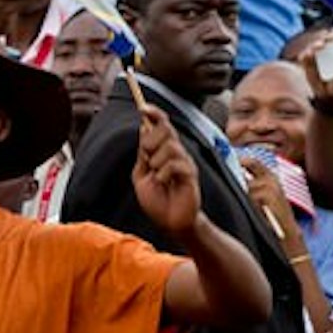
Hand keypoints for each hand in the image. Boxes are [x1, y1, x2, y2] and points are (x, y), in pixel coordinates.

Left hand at [129, 99, 200, 235]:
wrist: (170, 224)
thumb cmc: (158, 202)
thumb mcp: (141, 176)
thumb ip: (143, 155)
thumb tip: (143, 129)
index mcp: (165, 151)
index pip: (163, 124)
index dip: (154, 113)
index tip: (142, 107)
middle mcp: (178, 153)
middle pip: (166, 130)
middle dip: (151, 141)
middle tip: (148, 160)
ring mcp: (186, 163)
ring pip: (170, 147)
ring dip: (156, 162)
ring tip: (157, 176)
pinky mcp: (191, 176)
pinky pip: (176, 165)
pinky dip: (163, 174)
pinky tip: (163, 183)